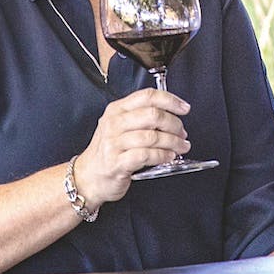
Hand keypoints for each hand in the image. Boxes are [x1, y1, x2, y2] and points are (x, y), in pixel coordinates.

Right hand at [73, 89, 190, 207]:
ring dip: (173, 142)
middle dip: (174, 124)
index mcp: (117, 109)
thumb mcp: (120, 126)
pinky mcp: (116, 163)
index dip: (170, 100)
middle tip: (183, 133)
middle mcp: (114, 123)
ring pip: (152, 136)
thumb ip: (142, 117)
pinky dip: (162, 156)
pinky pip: (146, 155)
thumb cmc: (109, 151)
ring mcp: (114, 143)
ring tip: (181, 147)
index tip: (184, 108)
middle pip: (153, 115)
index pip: (147, 96)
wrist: (88, 177)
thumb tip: (173, 116)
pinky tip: (169, 157)